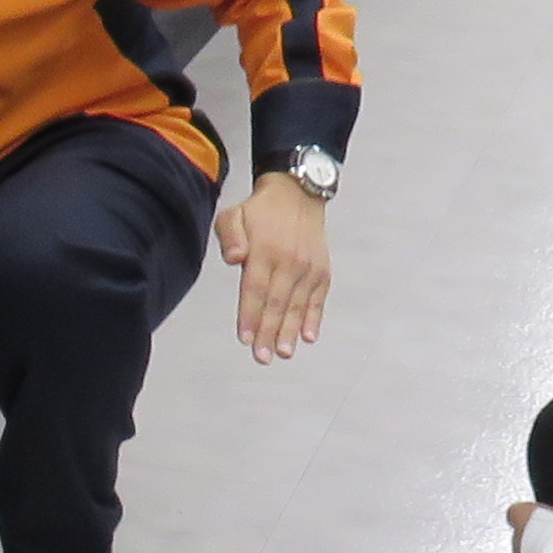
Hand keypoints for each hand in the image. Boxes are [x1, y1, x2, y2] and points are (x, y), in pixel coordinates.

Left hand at [217, 173, 329, 360]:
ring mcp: (308, 267)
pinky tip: (309, 337)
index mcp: (264, 251)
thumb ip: (230, 236)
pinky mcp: (322, 270)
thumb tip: (234, 258)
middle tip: (262, 357)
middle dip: (268, 332)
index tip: (245, 338)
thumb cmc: (260, 211)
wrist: (298, 195)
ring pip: (297, 304)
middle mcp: (289, 261)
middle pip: (276, 303)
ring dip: (290, 331)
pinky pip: (318, 298)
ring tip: (283, 352)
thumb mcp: (234, 214)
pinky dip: (314, 318)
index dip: (250, 316)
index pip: (255, 290)